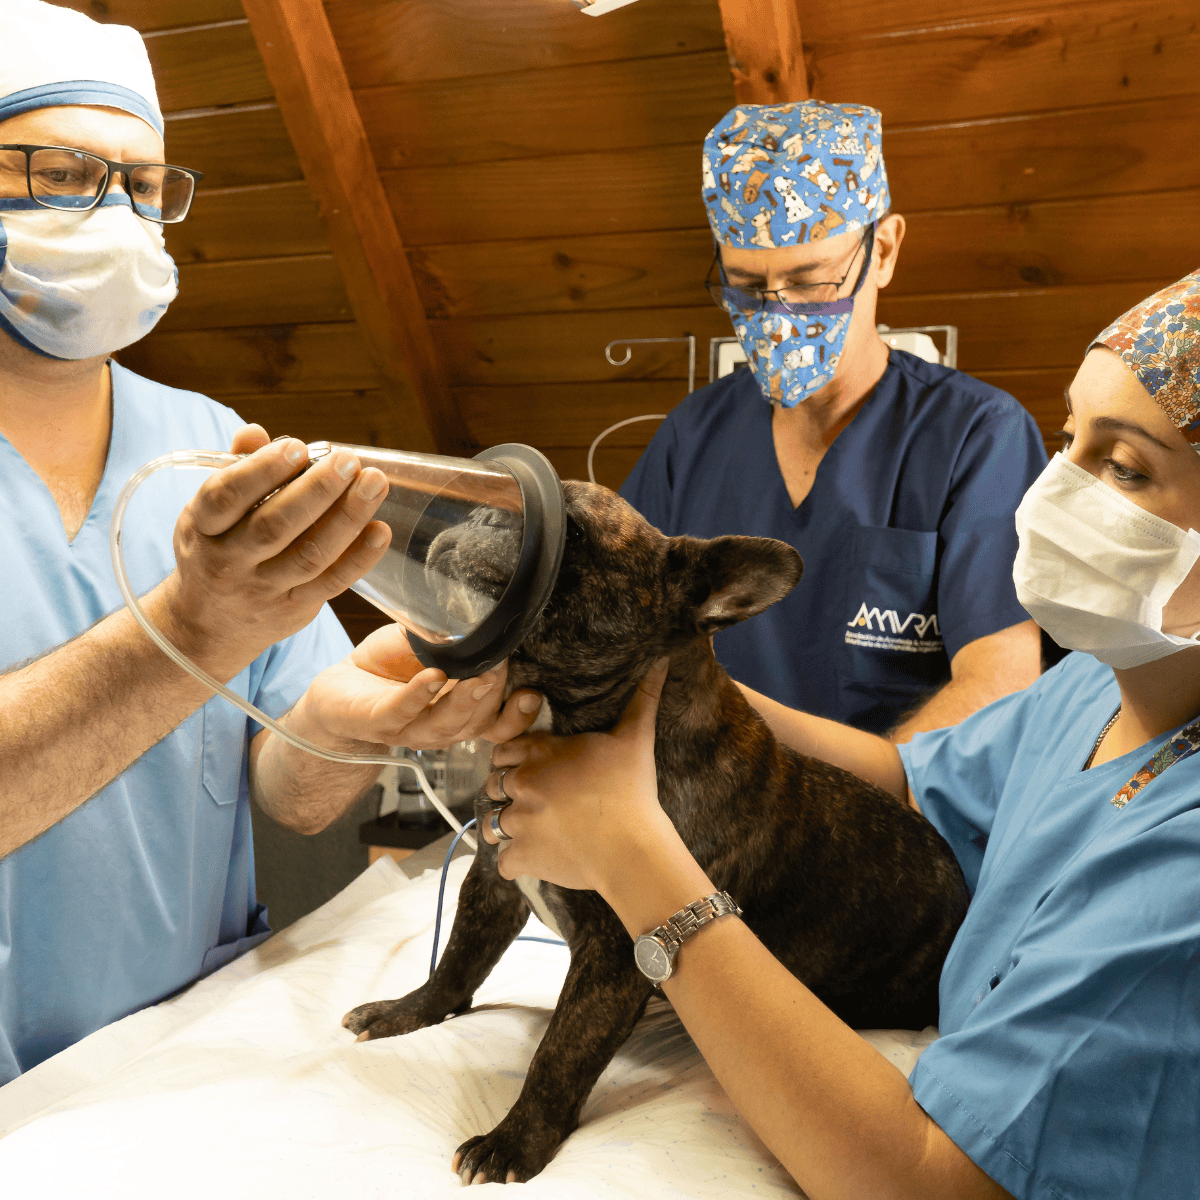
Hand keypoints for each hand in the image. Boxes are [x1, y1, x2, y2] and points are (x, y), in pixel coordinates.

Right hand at [160, 424, 390, 675]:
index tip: (297, 447)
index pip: (225, 496)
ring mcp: (264, 589)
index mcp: (202, 527)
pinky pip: (332, 583)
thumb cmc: (215, 550)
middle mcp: (230, 561)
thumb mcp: (208, 513)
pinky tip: (380, 530)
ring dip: (347, 517)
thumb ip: (235, 469)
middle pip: (274, 525)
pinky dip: (360, 558)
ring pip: (309, 555)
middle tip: (348, 460)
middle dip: (316, 490)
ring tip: (374, 483)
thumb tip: (255, 433)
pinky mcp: (295, 609)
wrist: (207, 625)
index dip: (261, 470)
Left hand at [296, 624, 544, 751]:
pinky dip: (419, 695)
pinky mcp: (377, 721)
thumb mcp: (430, 648)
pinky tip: (432, 676)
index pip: (499, 725)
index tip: (532, 695)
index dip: (519, 716)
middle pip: (477, 722)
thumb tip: (481, 607)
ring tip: (476, 676)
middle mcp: (441, 726)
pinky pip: (401, 712)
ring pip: (444, 725)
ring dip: (463, 702)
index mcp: (461, 712)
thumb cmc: (389, 668)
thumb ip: (456, 638)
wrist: (339, 688)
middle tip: (499, 667)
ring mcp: (409, 727)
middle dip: (492, 695)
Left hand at [480, 659, 671, 892]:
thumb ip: (641, 698)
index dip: (513, 761)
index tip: (531, 770)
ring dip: (507, 827)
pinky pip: (503, 861)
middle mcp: (522, 785)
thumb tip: (660, 660)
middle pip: (492, 786)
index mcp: (541, 753)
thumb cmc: (633, 791)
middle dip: (508, 793)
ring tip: (533, 830)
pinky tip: (537, 857)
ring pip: (492, 823)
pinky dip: (516, 862)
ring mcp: (519, 823)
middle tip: (534, 801)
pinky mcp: (523, 856)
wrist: (633, 849)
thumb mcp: (636, 739)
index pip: (502, 750)